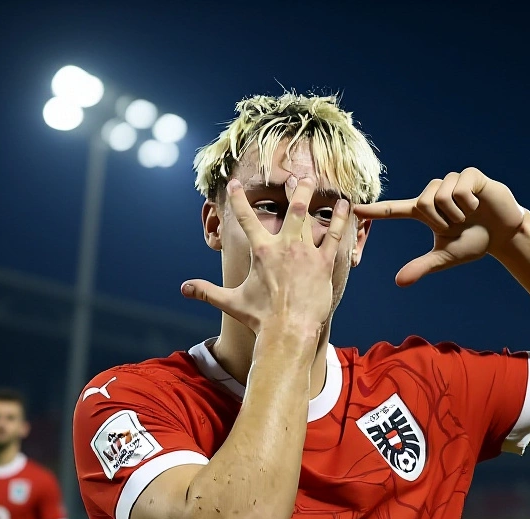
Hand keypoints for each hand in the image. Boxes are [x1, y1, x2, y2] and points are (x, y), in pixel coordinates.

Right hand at [182, 177, 346, 333]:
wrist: (288, 330)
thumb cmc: (260, 317)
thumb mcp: (231, 302)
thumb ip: (207, 291)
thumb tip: (183, 289)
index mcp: (261, 251)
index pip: (246, 218)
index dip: (238, 199)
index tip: (234, 184)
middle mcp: (284, 246)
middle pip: (291, 209)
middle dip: (293, 189)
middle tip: (296, 176)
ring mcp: (306, 253)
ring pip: (310, 217)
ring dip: (312, 198)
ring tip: (314, 182)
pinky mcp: (323, 263)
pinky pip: (334, 236)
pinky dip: (340, 219)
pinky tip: (346, 206)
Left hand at [355, 168, 525, 286]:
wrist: (504, 234)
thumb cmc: (474, 243)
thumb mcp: (446, 257)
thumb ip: (422, 266)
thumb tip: (398, 282)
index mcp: (425, 212)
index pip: (395, 210)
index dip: (376, 211)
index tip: (354, 209)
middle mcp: (434, 193)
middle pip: (423, 203)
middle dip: (442, 219)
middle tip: (458, 224)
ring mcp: (451, 182)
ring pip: (440, 196)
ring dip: (457, 213)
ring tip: (469, 215)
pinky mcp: (469, 176)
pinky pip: (459, 189)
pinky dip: (469, 204)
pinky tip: (479, 205)